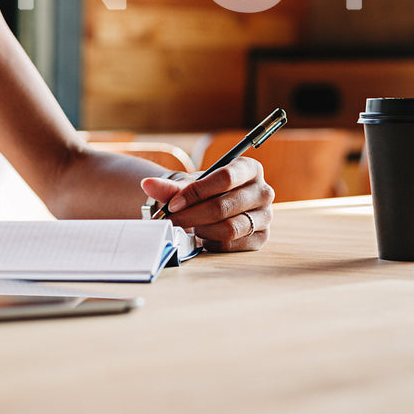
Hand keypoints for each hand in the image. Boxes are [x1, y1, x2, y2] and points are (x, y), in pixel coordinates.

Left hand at [140, 157, 272, 251]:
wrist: (212, 206)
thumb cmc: (203, 192)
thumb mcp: (188, 185)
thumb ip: (169, 186)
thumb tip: (147, 184)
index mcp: (249, 168)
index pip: (225, 178)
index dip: (196, 193)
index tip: (173, 205)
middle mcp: (263, 191)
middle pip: (223, 207)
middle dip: (192, 216)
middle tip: (171, 221)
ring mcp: (265, 216)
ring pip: (229, 228)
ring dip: (202, 230)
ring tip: (192, 226)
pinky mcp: (261, 237)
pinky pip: (232, 245)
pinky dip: (211, 243)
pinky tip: (204, 236)